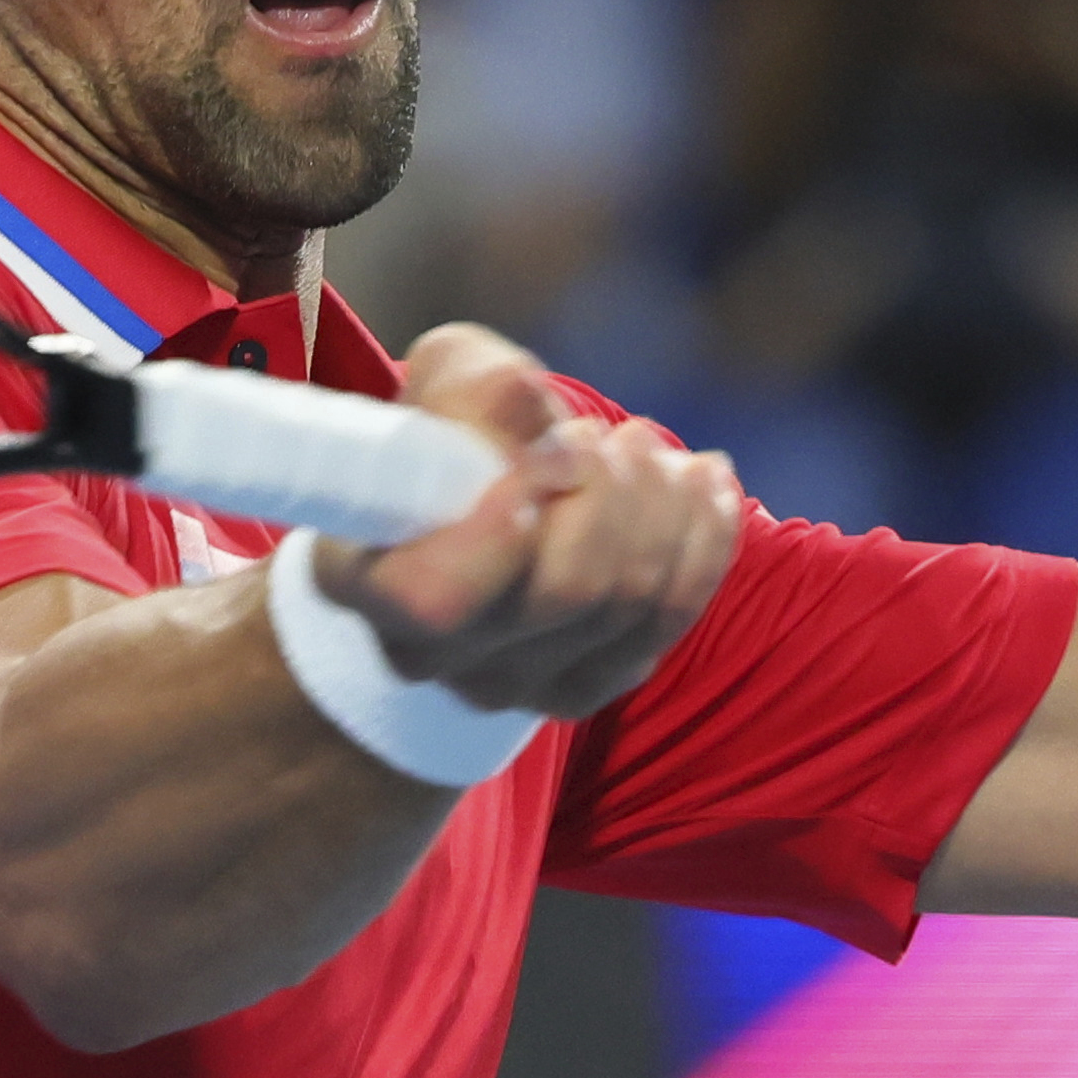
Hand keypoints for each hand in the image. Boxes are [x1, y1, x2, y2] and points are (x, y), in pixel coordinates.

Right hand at [314, 323, 742, 718]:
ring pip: (629, 604)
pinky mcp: (586, 687)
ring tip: (645, 446)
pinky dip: (704, 540)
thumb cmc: (446, 445)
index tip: (554, 447)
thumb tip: (520, 393)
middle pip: (567, 593)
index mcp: (372, 584)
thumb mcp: (441, 393)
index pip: (440, 596)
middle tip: (600, 434)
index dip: (508, 525)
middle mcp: (437, 656)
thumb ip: (469, 390)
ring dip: (660, 506)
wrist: (466, 516)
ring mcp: (516, 685)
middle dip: (609, 492)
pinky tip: (704, 483)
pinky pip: (671, 620)